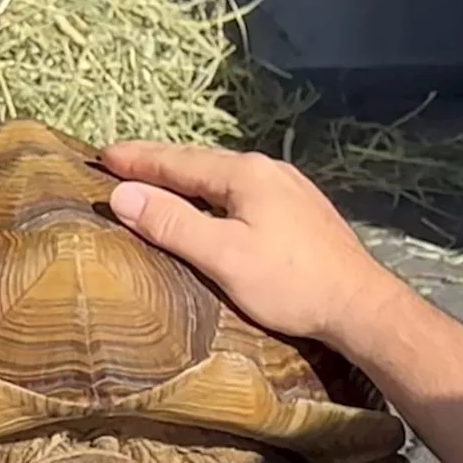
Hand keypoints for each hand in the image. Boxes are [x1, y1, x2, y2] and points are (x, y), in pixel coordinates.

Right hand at [101, 141, 408, 346]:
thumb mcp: (222, 256)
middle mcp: (266, 170)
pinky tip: (207, 203)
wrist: (361, 306)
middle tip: (120, 161)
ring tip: (155, 180)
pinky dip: (209, 191)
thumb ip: (171, 223)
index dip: (137, 160)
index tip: (102, 156)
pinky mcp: (298, 210)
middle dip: (157, 162)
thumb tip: (123, 195)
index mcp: (244, 174)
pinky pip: (239, 190)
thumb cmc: (290, 284)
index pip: (176, 161)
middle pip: (199, 162)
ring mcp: (286, 187)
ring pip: (221, 175)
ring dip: (184, 176)